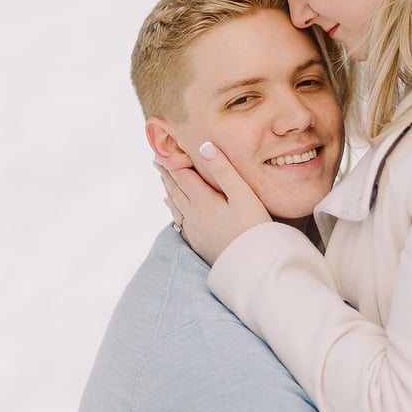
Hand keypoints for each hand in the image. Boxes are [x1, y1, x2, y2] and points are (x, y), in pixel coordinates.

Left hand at [157, 142, 270, 263]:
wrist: (253, 266)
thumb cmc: (253, 227)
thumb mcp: (243, 194)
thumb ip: (223, 170)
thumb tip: (205, 146)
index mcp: (202, 200)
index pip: (182, 176)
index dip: (172, 163)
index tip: (162, 151)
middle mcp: (193, 215)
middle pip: (175, 189)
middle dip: (166, 174)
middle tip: (157, 161)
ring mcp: (193, 230)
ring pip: (175, 205)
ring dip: (168, 190)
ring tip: (164, 180)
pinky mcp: (197, 242)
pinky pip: (179, 220)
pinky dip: (173, 209)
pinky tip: (173, 208)